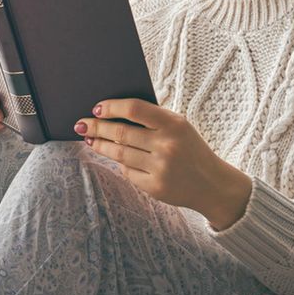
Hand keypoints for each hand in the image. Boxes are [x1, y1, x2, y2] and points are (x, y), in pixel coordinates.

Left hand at [73, 98, 252, 229]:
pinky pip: (127, 172)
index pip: (135, 109)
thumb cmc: (191, 149)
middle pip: (121, 133)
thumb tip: (113, 115)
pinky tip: (112, 157)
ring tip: (90, 139)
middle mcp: (167, 145)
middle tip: (81, 124)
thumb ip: (153, 120)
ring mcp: (160, 168)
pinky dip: (119, 163)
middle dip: (97, 127)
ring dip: (100, 145)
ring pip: (118, 154)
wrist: (212, 184)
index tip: (96, 107)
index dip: (111, 107)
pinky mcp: (154, 187)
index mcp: (174, 124)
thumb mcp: (180, 127)